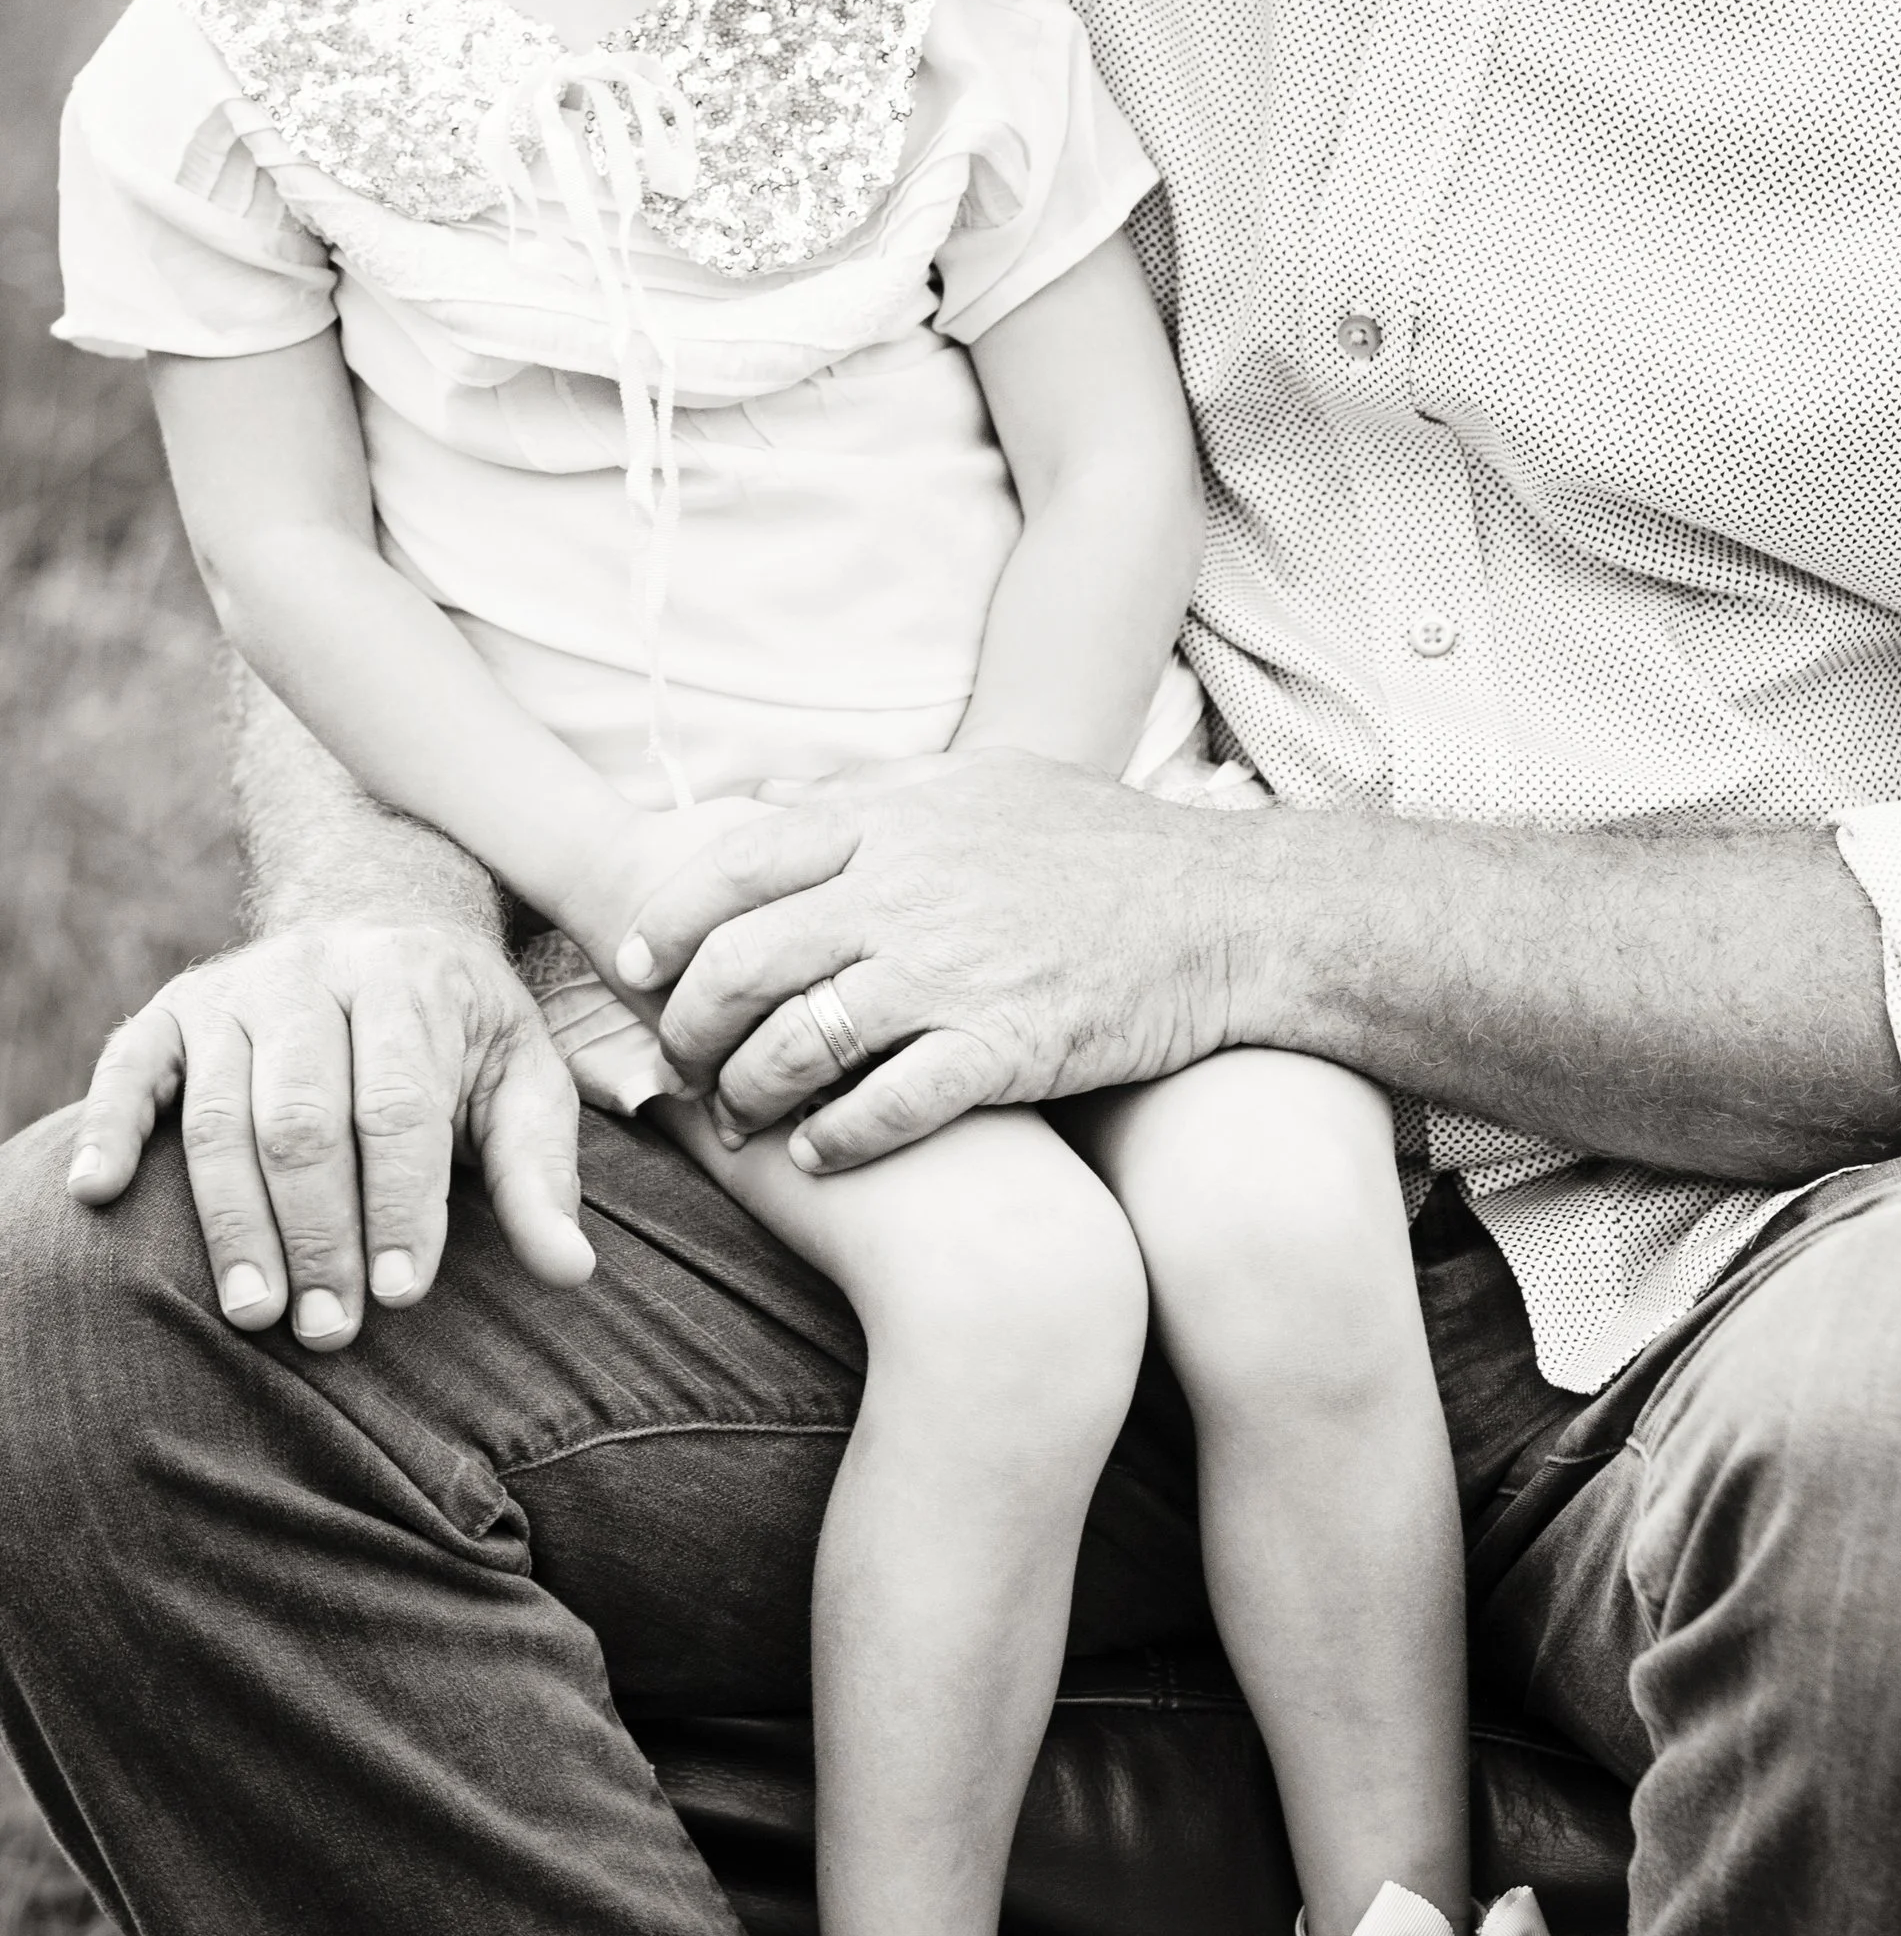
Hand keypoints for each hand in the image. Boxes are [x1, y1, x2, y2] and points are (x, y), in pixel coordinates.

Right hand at [65, 921, 596, 1348]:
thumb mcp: (523, 1082)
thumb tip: (572, 1271)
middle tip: (329, 1331)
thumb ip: (541, 1174)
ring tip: (257, 1312)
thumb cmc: (461, 1032)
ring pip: (219, 1114)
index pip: (399, 1105)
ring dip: (233, 1223)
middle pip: (303, 1118)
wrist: (387, 919)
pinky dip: (108, 1129)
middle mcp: (315, 970)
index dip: (400, 1205)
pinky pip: (128, 1068)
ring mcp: (235, 988)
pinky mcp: (173, 1010)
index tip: (403, 1294)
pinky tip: (98, 1195)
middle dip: (317, 1233)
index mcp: (411, 980)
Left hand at [648, 749, 1246, 1168]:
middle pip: (743, 963)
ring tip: (738, 1115)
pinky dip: (833, 1140)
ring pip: (796, 1044)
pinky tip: (819, 1153)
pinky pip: (883, 1109)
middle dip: (686, 1023)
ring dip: (746, 1092)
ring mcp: (954, 971)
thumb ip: (869, 790)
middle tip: (676, 1058)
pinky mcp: (1002, 1048)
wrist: (1229, 913)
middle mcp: (909, 889)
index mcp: (898, 817)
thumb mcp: (984, 782)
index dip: (668, 921)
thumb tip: (765, 794)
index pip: (737, 865)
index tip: (636, 964)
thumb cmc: (1105, 846)